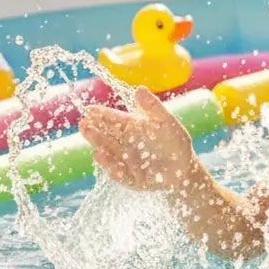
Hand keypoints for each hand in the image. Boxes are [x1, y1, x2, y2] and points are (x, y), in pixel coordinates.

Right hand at [77, 86, 198, 191]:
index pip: (113, 120)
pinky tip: (106, 161)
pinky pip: (121, 176)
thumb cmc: (175, 142)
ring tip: (93, 143)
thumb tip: (139, 89)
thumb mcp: (166, 122)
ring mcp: (126, 163)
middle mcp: (124, 145)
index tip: (89, 110)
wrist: (185, 169)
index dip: (101, 115)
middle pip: (106, 137)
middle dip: (94, 131)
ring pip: (110, 155)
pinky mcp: (132, 180)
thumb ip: (153, 107)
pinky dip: (114, 170)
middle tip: (83, 124)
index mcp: (131, 128)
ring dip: (100, 148)